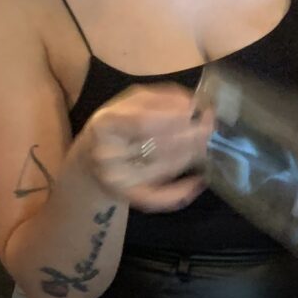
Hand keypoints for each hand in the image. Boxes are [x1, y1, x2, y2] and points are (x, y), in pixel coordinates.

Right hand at [79, 84, 213, 211]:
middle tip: (209, 128)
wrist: (89, 161)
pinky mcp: (128, 197)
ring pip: (164, 168)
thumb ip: (159, 98)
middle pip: (158, 146)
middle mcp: (108, 154)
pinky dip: (182, 191)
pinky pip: (159, 199)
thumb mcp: (130, 102)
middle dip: (190, 136)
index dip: (173, 117)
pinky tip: (197, 181)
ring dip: (190, 155)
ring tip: (203, 144)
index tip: (195, 111)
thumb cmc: (115, 126)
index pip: (142, 121)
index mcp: (106, 124)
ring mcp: (117, 179)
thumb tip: (191, 104)